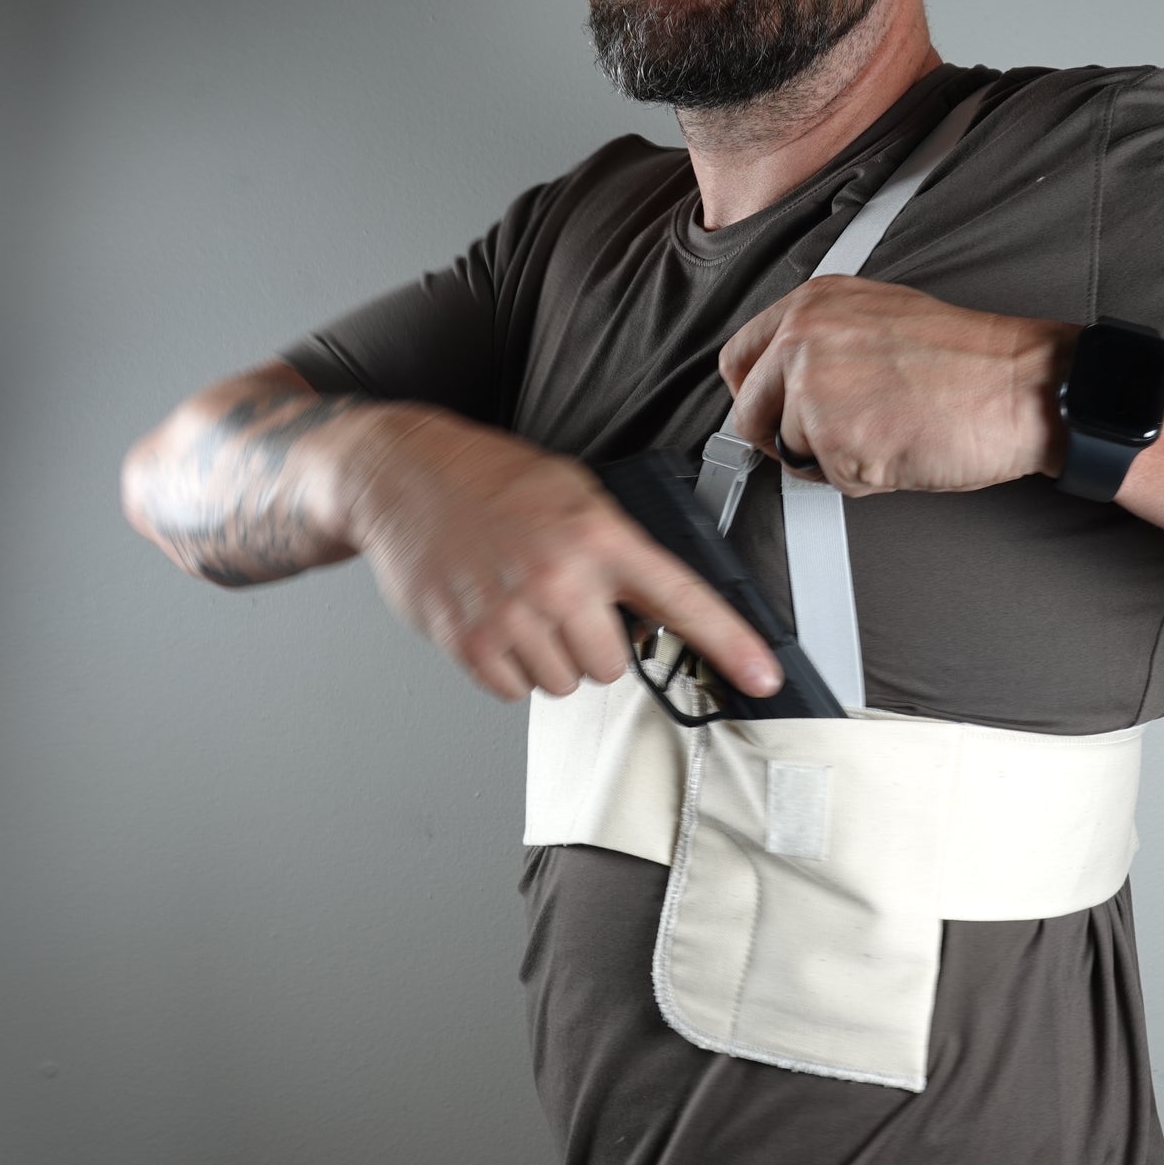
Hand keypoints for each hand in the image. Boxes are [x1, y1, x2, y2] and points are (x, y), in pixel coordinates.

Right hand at [343, 408, 782, 702]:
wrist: (399, 473)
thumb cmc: (492, 480)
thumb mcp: (574, 492)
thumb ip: (618, 551)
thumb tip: (653, 614)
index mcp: (599, 536)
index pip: (681, 600)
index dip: (730, 644)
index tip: (764, 678)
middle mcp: (560, 578)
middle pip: (614, 665)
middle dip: (596, 644)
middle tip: (565, 603)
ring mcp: (512, 613)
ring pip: (566, 683)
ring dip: (552, 657)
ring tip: (523, 605)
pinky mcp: (467, 641)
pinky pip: (515, 691)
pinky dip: (509, 668)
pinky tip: (495, 620)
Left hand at [718, 275, 1072, 494]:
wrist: (1021, 385)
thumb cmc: (970, 359)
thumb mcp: (881, 314)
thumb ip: (824, 340)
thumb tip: (789, 383)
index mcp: (813, 304)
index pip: (739, 358)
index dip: (753, 397)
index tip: (768, 413)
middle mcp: (803, 340)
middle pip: (750, 414)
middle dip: (783, 440)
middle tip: (830, 442)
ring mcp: (815, 390)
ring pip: (792, 452)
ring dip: (833, 459)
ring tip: (889, 432)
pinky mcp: (836, 441)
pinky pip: (830, 480)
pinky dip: (863, 478)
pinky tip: (901, 448)